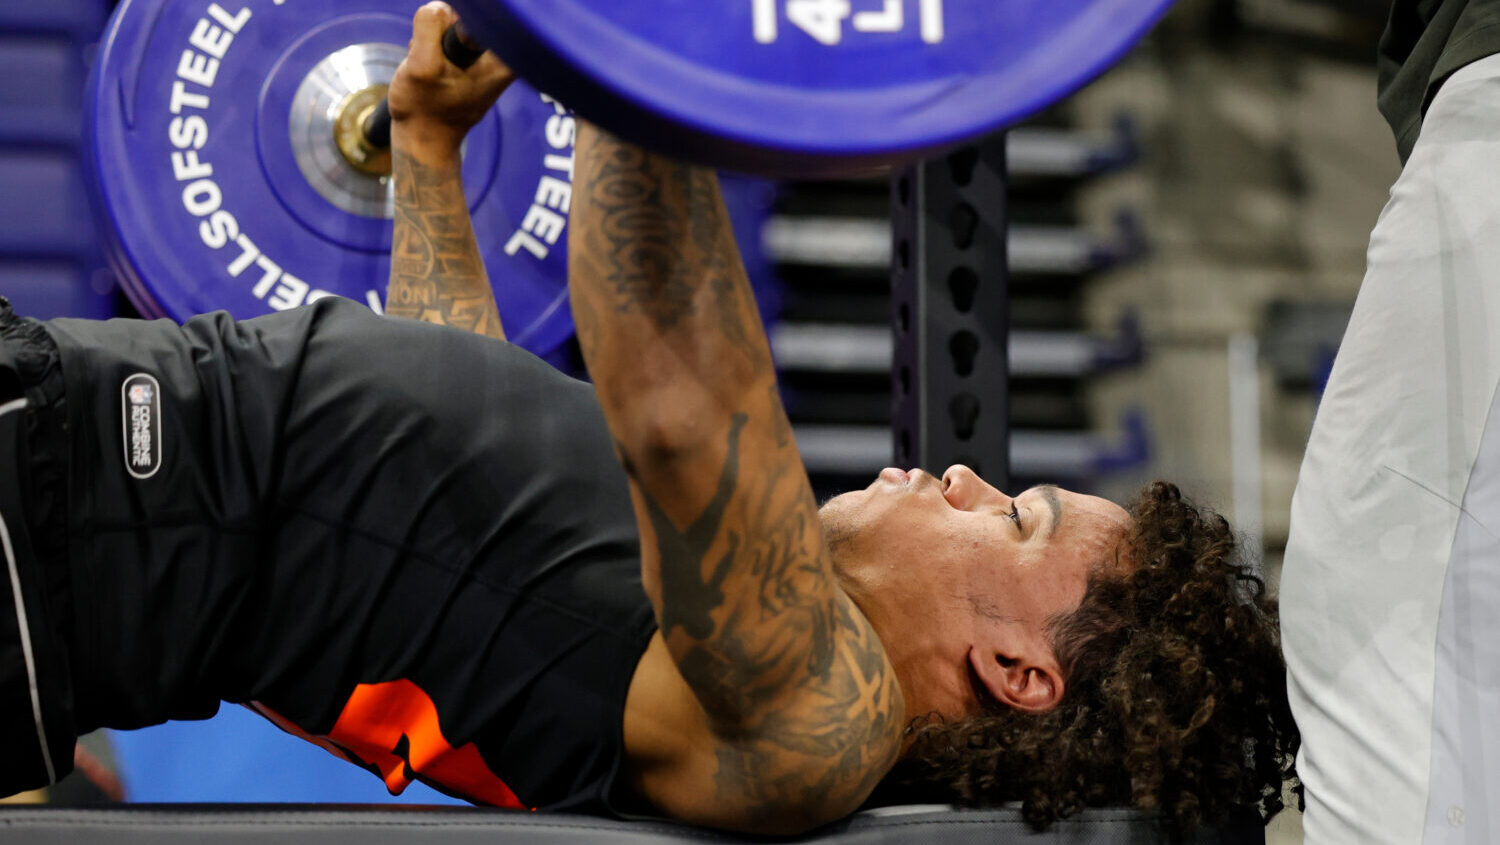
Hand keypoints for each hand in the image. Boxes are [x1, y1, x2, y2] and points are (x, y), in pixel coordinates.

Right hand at [388, 1, 514, 154]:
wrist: (425, 136)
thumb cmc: (424, 108)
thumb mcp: (422, 66)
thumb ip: (430, 28)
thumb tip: (442, 7)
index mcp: (503, 59)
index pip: (482, 14)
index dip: (454, 22)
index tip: (448, 45)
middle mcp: (503, 54)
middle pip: (465, 13)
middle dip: (441, 31)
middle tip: (436, 62)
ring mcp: (488, 54)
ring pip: (452, 20)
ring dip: (434, 39)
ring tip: (434, 70)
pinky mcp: (471, 56)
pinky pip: (447, 33)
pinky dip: (434, 46)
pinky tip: (435, 68)